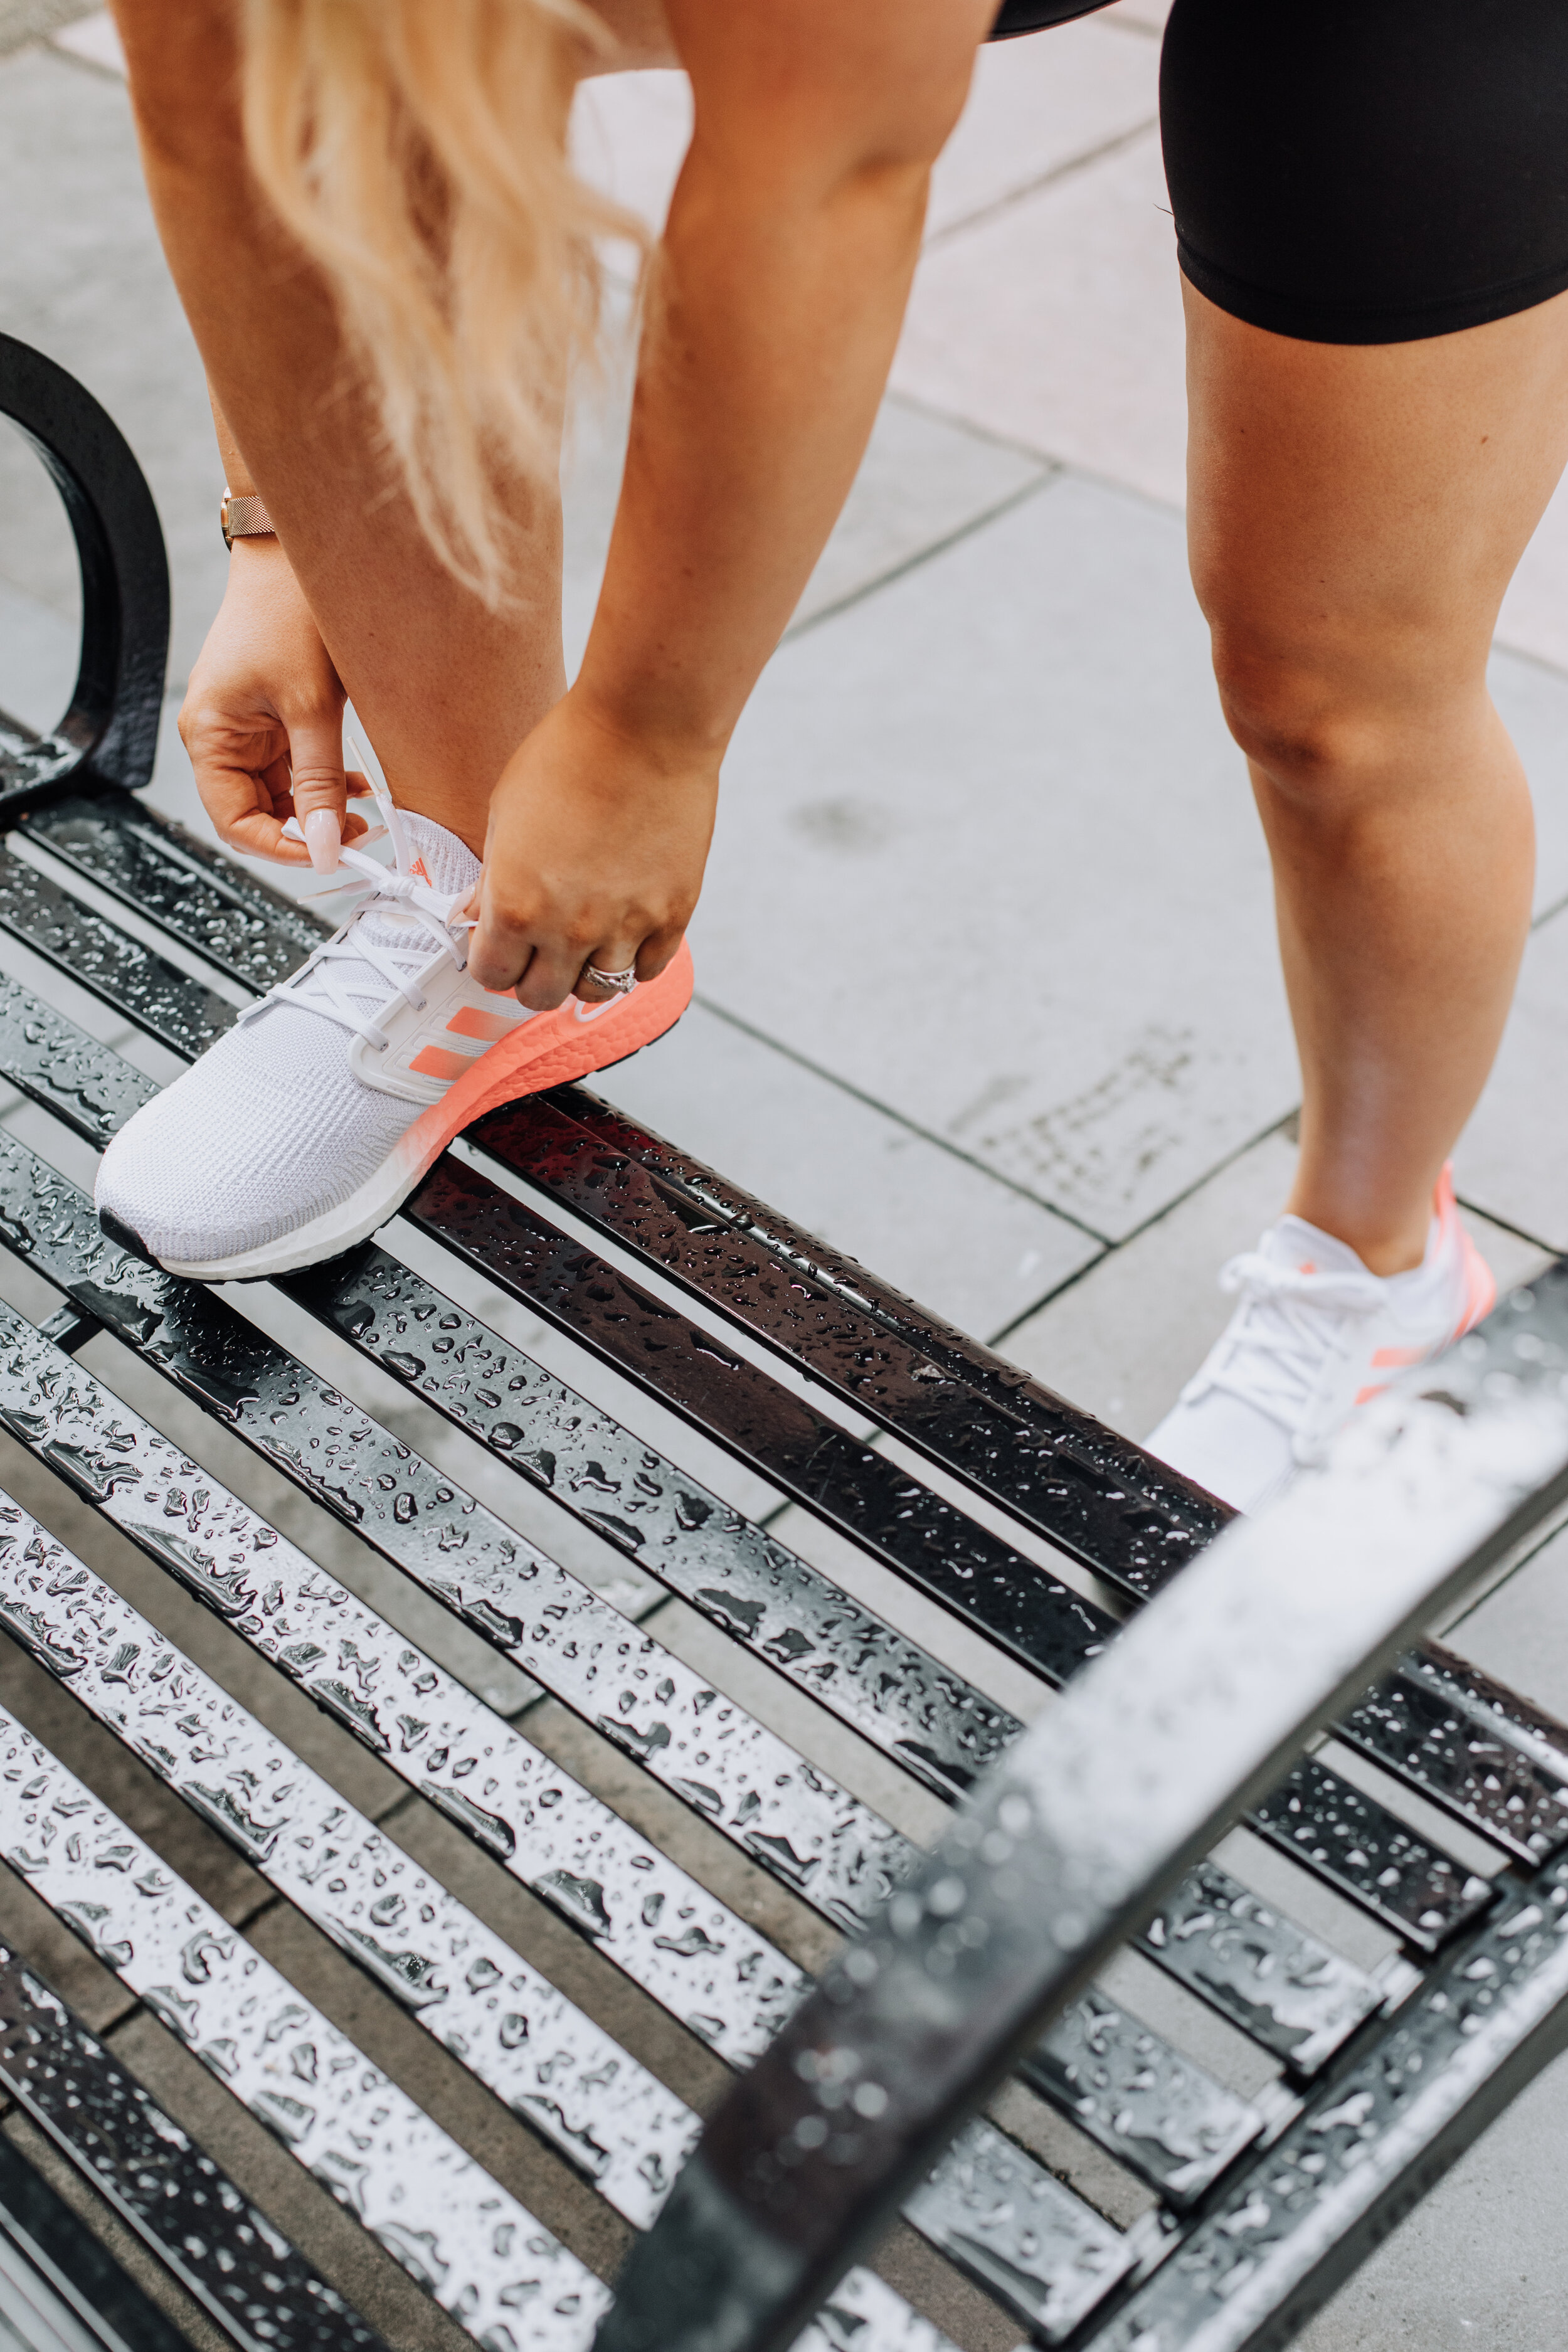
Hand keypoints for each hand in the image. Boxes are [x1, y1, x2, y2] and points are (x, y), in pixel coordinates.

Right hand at [178, 537, 372, 869]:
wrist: (297, 555)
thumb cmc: (289, 614)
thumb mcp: (310, 707)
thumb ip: (319, 781)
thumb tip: (326, 844)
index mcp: (209, 735)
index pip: (235, 822)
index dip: (283, 848)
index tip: (332, 856)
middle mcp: (220, 737)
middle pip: (257, 814)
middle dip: (307, 831)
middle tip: (358, 839)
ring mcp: (246, 730)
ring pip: (280, 797)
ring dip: (320, 810)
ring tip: (367, 815)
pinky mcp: (272, 721)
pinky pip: (294, 771)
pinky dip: (325, 785)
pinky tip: (359, 788)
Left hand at [467, 688, 718, 1007]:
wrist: (644, 726)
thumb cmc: (568, 753)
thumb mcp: (504, 812)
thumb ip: (490, 876)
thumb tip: (476, 914)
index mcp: (515, 904)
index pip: (492, 976)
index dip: (492, 964)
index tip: (500, 949)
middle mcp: (568, 928)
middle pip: (542, 997)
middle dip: (534, 978)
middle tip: (539, 950)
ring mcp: (624, 927)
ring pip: (598, 991)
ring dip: (585, 971)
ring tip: (586, 939)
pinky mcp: (671, 916)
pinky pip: (648, 970)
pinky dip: (633, 960)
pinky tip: (625, 931)